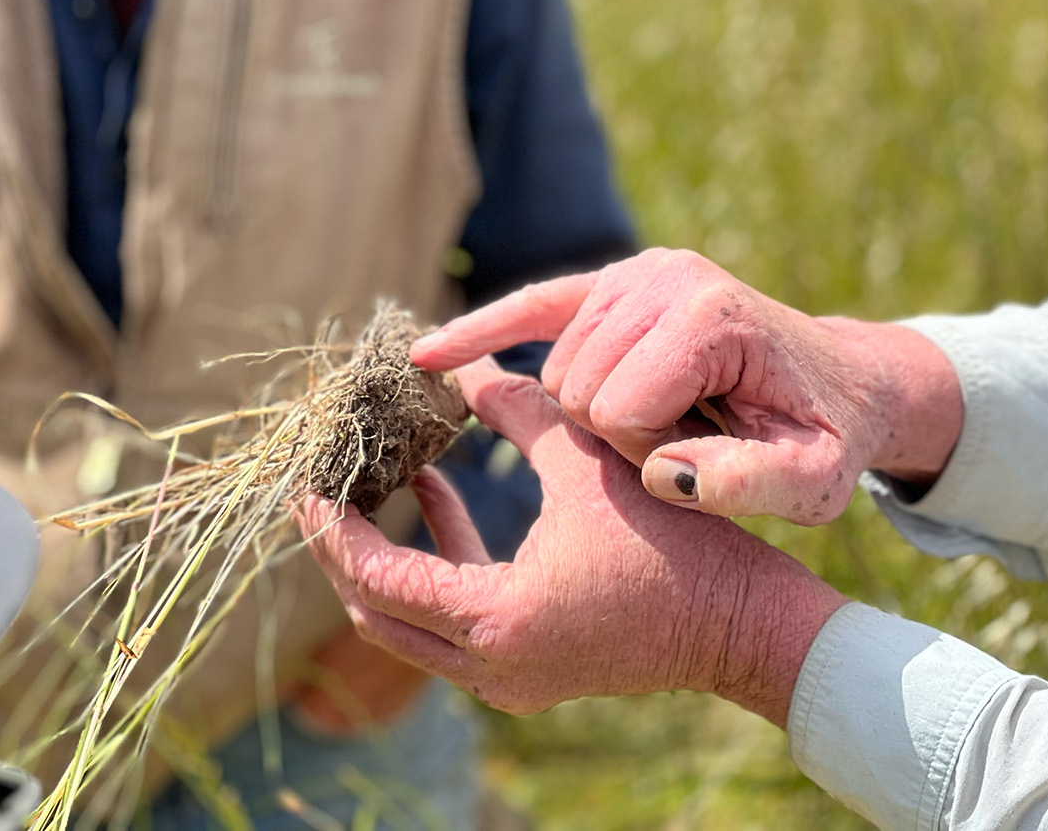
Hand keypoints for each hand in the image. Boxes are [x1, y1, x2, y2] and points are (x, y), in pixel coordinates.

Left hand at [296, 367, 847, 726]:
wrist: (742, 619)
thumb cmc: (672, 538)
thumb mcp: (588, 461)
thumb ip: (522, 412)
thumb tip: (470, 369)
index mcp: (496, 620)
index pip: (378, 580)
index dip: (333, 531)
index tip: (305, 485)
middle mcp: (491, 667)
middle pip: (379, 616)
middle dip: (344, 553)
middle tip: (321, 491)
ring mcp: (511, 678)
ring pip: (413, 626)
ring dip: (390, 560)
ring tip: (379, 485)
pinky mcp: (533, 668)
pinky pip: (455, 623)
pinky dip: (439, 568)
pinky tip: (441, 497)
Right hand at [412, 249, 963, 524]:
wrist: (842, 381)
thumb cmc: (827, 437)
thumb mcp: (812, 480)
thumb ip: (748, 483)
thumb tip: (663, 473)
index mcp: (710, 317)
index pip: (615, 408)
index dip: (643, 455)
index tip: (698, 460)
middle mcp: (665, 276)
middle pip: (576, 387)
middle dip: (613, 437)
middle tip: (683, 444)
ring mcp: (636, 272)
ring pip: (554, 370)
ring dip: (593, 415)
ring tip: (667, 422)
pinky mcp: (614, 281)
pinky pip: (530, 310)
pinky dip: (481, 332)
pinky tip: (428, 359)